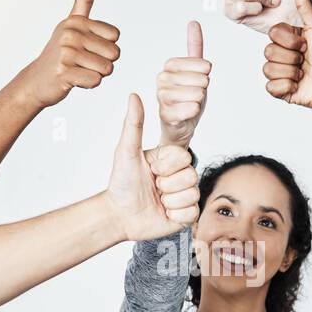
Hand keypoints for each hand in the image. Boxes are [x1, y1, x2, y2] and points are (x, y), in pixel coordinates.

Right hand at [18, 0, 121, 108]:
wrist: (37, 80)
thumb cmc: (60, 53)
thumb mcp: (71, 24)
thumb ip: (83, 1)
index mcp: (76, 22)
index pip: (115, 36)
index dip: (106, 47)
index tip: (87, 48)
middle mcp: (70, 34)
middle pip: (114, 53)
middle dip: (103, 63)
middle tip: (83, 63)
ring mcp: (66, 54)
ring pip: (106, 68)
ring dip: (96, 74)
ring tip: (78, 71)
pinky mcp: (64, 73)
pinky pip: (95, 80)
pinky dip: (89, 84)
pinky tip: (75, 80)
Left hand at [107, 94, 200, 241]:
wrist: (119, 216)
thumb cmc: (121, 184)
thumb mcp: (126, 152)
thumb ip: (134, 124)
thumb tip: (133, 95)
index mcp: (169, 159)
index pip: (184, 156)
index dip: (166, 166)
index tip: (151, 170)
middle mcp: (180, 176)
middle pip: (191, 175)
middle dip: (167, 184)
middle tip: (153, 188)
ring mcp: (184, 196)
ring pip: (192, 194)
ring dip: (170, 200)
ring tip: (157, 201)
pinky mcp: (186, 215)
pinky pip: (191, 213)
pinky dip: (175, 215)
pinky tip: (163, 214)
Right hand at [157, 21, 211, 147]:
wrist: (180, 126)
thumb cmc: (187, 97)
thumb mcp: (195, 71)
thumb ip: (194, 47)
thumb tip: (193, 23)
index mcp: (169, 66)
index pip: (198, 63)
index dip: (205, 72)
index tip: (201, 78)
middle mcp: (162, 80)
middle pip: (200, 79)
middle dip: (203, 88)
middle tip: (195, 94)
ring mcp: (162, 98)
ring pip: (196, 94)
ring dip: (199, 100)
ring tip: (192, 103)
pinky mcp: (165, 115)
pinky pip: (191, 109)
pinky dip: (195, 111)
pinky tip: (189, 112)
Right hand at [263, 0, 311, 125]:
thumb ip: (305, 5)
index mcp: (290, 39)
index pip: (273, 33)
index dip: (289, 40)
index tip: (306, 44)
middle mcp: (284, 55)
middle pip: (268, 51)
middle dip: (291, 56)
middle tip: (306, 59)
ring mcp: (282, 73)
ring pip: (268, 69)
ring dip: (290, 71)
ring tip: (304, 73)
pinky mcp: (282, 91)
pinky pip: (270, 87)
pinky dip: (285, 86)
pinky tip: (298, 85)